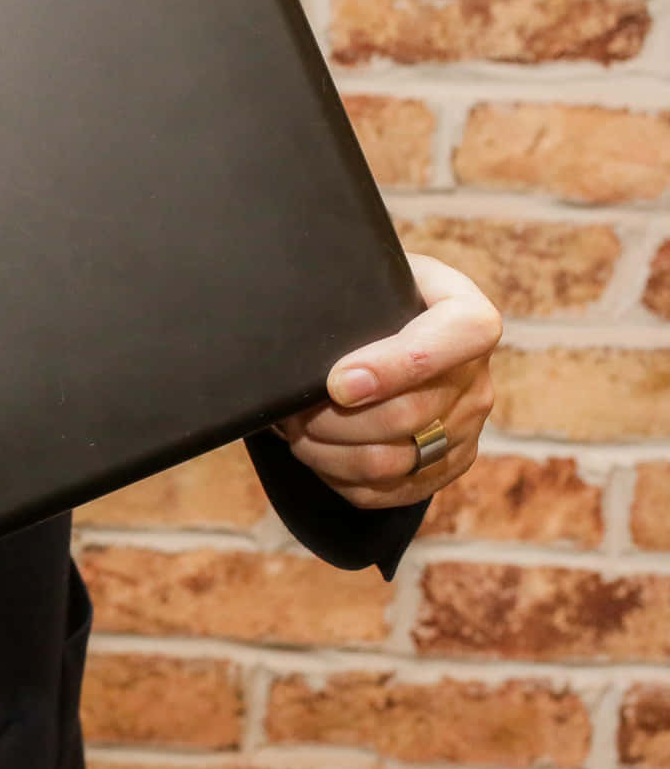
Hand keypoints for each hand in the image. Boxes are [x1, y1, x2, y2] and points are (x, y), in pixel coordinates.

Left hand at [276, 254, 499, 508]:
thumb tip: (300, 329)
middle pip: (408, 415)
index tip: (337, 382)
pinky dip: (339, 478)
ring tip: (295, 428)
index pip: (457, 338)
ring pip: (391, 462)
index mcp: (468, 318)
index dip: (396, 366)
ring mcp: (468, 427)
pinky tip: (316, 452)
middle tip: (291, 409)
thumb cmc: (368, 298)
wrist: (383, 327)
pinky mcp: (448, 466)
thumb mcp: (366, 277)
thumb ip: (350, 290)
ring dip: (327, 451)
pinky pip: (389, 491)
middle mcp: (478, 377)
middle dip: (333, 418)